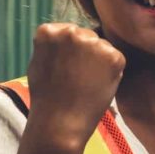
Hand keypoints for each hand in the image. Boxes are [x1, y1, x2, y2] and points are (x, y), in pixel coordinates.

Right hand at [26, 23, 125, 146]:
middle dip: (86, 52)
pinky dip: (112, 70)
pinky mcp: (114, 56)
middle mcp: (71, 32)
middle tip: (78, 77)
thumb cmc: (46, 96)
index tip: (65, 67)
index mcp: (49, 31)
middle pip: (87, 36)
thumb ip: (53, 45)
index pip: (67, 32)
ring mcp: (94, 43)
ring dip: (100, 60)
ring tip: (87, 82)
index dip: (70, 51)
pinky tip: (98, 84)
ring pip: (102, 46)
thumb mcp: (39, 62)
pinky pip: (115, 58)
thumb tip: (66, 34)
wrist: (60, 121)